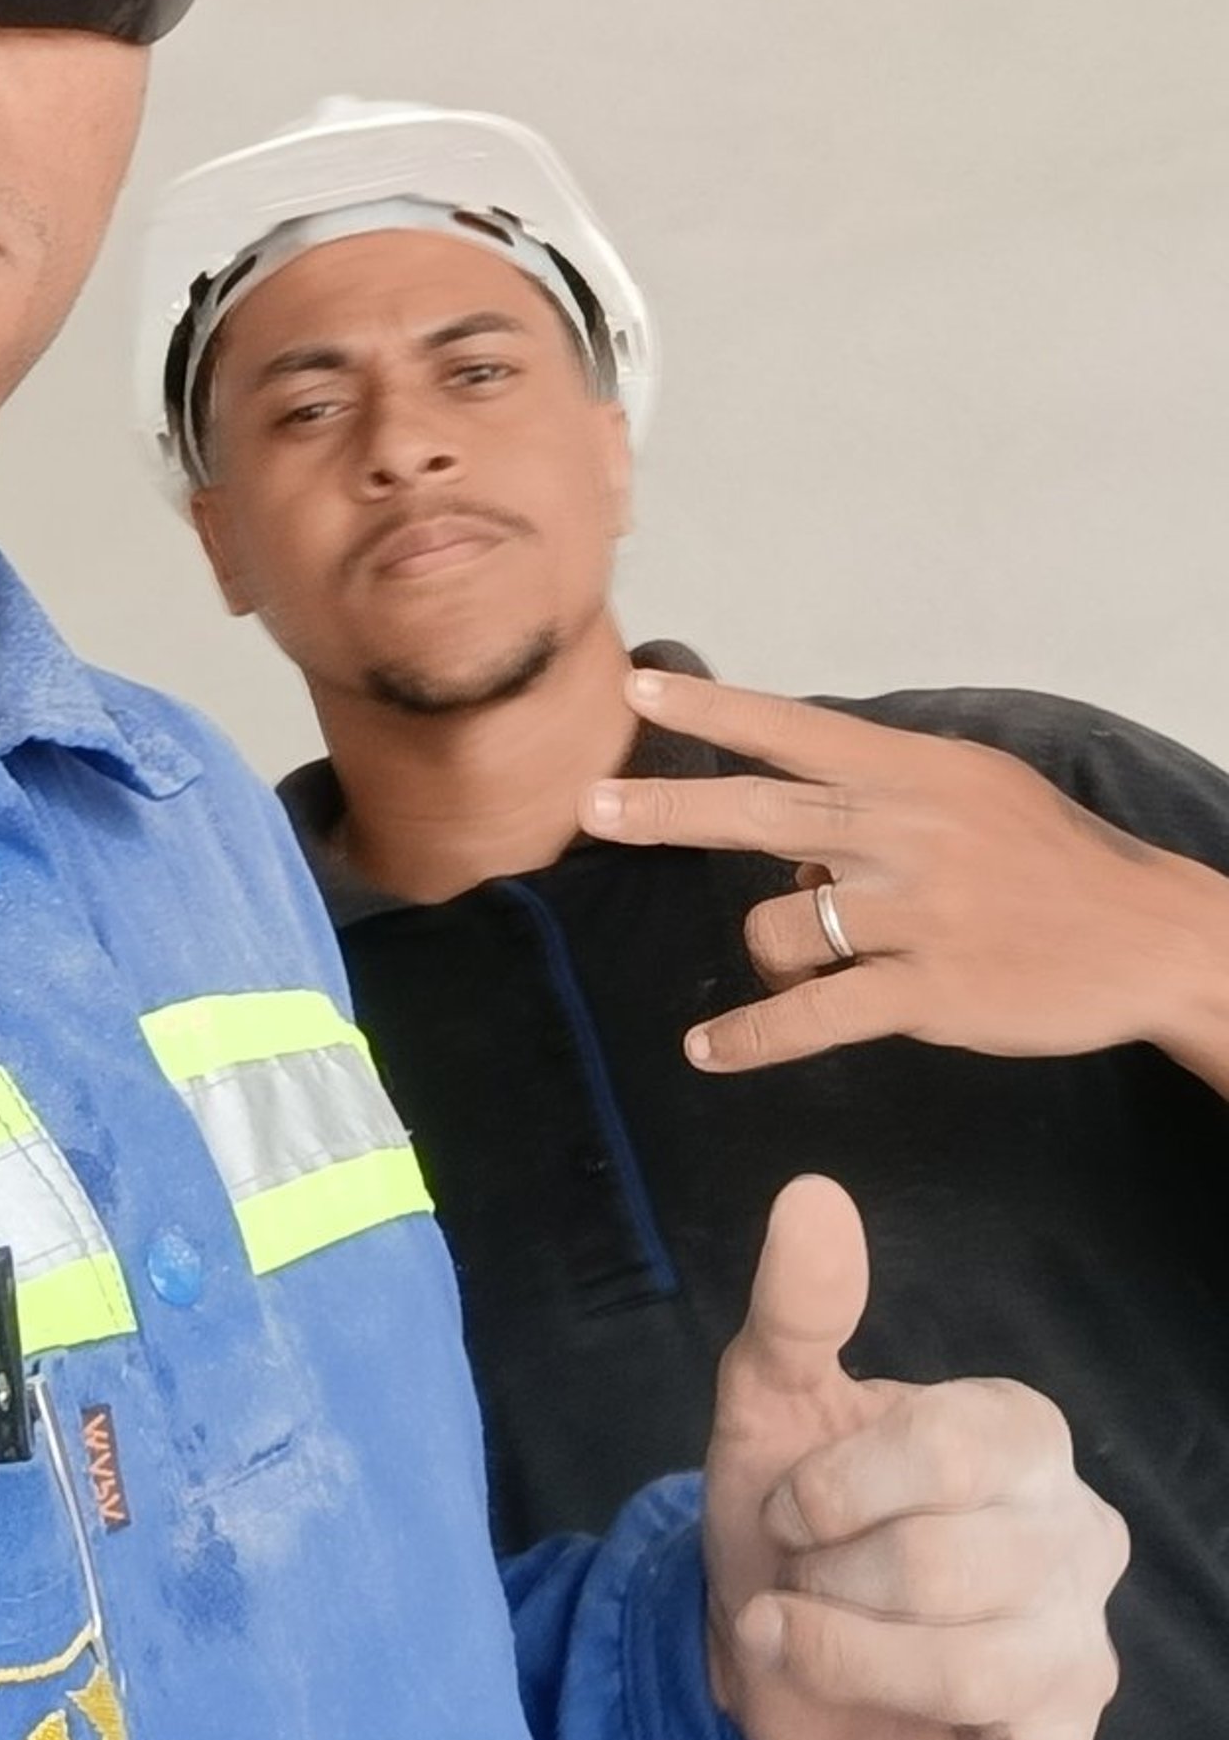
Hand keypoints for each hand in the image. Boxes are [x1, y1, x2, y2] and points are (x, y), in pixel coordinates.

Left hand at [586, 669, 1224, 1077]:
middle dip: (668, 809)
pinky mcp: (927, 993)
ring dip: (768, 956)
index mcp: (916, 772)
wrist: (1145, 937)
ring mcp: (916, 914)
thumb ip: (883, 796)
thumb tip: (788, 832)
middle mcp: (907, 832)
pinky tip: (708, 1052)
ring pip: (781, 927)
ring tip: (802, 972)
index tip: (639, 687)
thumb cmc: (1052, 861)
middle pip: (761, 812)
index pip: (796, 730)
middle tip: (593, 807)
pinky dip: (752, 1038)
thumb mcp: (974, 792)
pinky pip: (814, 1017)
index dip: (713, 710)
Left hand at [702, 1176, 1145, 1739]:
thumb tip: (811, 1194)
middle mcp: (1072, 1536)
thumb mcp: (771, 1403)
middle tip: (800, 1586)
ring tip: (804, 1647)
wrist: (759, 1648)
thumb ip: (799, 1307)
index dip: (836, 1487)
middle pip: (948, 1566)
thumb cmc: (791, 1509)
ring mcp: (1070, 1652)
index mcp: (1018, 1436)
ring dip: (847, 1660)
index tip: (785, 1511)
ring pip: (965, 1668)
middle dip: (833, 1580)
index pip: (947, 1452)